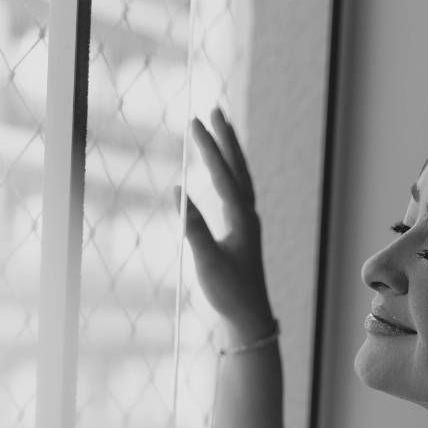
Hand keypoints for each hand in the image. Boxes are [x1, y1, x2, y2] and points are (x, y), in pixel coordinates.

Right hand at [178, 107, 275, 339]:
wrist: (249, 317)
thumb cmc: (228, 292)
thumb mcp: (207, 261)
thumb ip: (192, 226)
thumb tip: (177, 191)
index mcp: (241, 219)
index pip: (223, 175)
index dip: (208, 148)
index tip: (193, 122)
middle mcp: (248, 215)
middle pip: (238, 167)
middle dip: (225, 138)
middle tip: (214, 110)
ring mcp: (247, 222)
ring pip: (240, 177)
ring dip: (229, 152)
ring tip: (219, 129)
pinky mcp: (243, 231)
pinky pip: (237, 190)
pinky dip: (229, 172)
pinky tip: (220, 170)